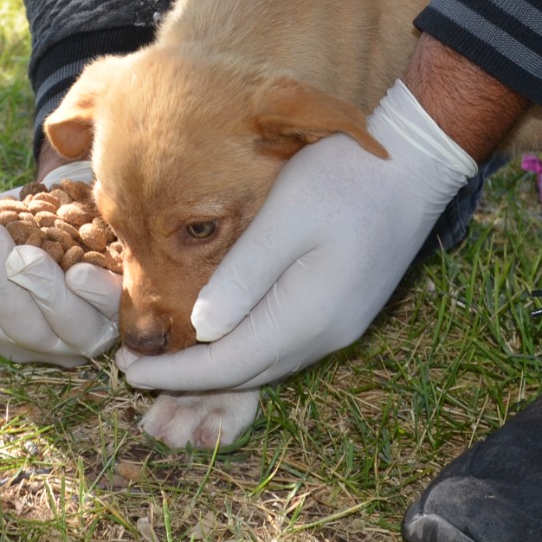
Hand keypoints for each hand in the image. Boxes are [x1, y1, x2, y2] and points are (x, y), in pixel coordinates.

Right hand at [0, 161, 120, 365]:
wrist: (91, 202)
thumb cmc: (37, 218)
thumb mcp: (0, 225)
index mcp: (5, 323)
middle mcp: (45, 339)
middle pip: (15, 324)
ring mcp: (88, 332)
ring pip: (63, 326)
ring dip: (42, 291)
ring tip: (25, 254)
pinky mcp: (125, 314)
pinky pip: (111, 313)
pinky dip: (94, 294)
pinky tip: (79, 272)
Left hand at [117, 81, 475, 390]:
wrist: (415, 164)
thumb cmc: (344, 178)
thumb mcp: (284, 218)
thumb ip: (243, 275)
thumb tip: (201, 328)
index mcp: (306, 315)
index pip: (227, 364)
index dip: (174, 373)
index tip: (126, 369)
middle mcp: (325, 334)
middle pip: (246, 373)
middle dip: (188, 377)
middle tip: (133, 369)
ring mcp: (338, 325)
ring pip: (266, 362)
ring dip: (217, 366)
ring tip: (168, 356)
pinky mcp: (343, 310)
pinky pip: (284, 344)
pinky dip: (245, 347)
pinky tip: (219, 330)